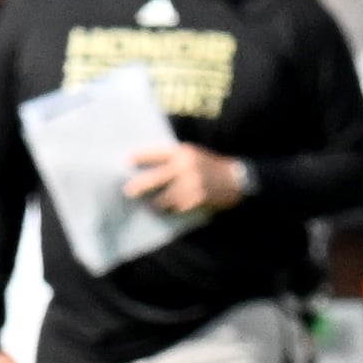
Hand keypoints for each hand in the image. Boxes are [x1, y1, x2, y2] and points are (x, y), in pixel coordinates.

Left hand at [125, 144, 247, 214]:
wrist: (236, 179)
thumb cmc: (210, 165)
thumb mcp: (193, 154)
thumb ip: (174, 159)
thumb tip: (148, 168)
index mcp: (183, 152)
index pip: (155, 154)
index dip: (139, 157)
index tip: (126, 162)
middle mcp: (185, 167)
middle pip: (153, 179)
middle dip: (139, 187)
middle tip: (128, 192)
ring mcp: (191, 185)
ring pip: (163, 199)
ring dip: (156, 204)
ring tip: (152, 206)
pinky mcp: (197, 200)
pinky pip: (177, 208)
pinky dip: (173, 210)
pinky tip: (171, 210)